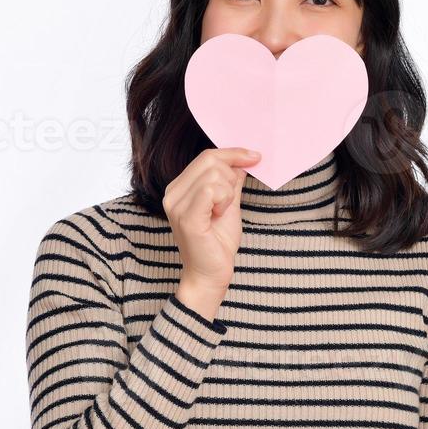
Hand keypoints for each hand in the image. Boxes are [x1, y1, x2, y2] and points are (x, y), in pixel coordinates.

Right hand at [162, 147, 260, 297]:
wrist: (210, 275)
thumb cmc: (217, 244)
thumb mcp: (228, 204)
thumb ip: (231, 182)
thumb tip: (242, 160)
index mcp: (179, 188)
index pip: (206, 156)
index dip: (233, 153)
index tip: (255, 156)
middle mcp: (172, 193)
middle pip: (210, 160)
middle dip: (231, 175)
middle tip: (231, 199)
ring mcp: (176, 205)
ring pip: (213, 174)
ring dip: (228, 192)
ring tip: (222, 211)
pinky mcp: (187, 217)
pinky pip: (211, 190)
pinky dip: (224, 199)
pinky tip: (220, 214)